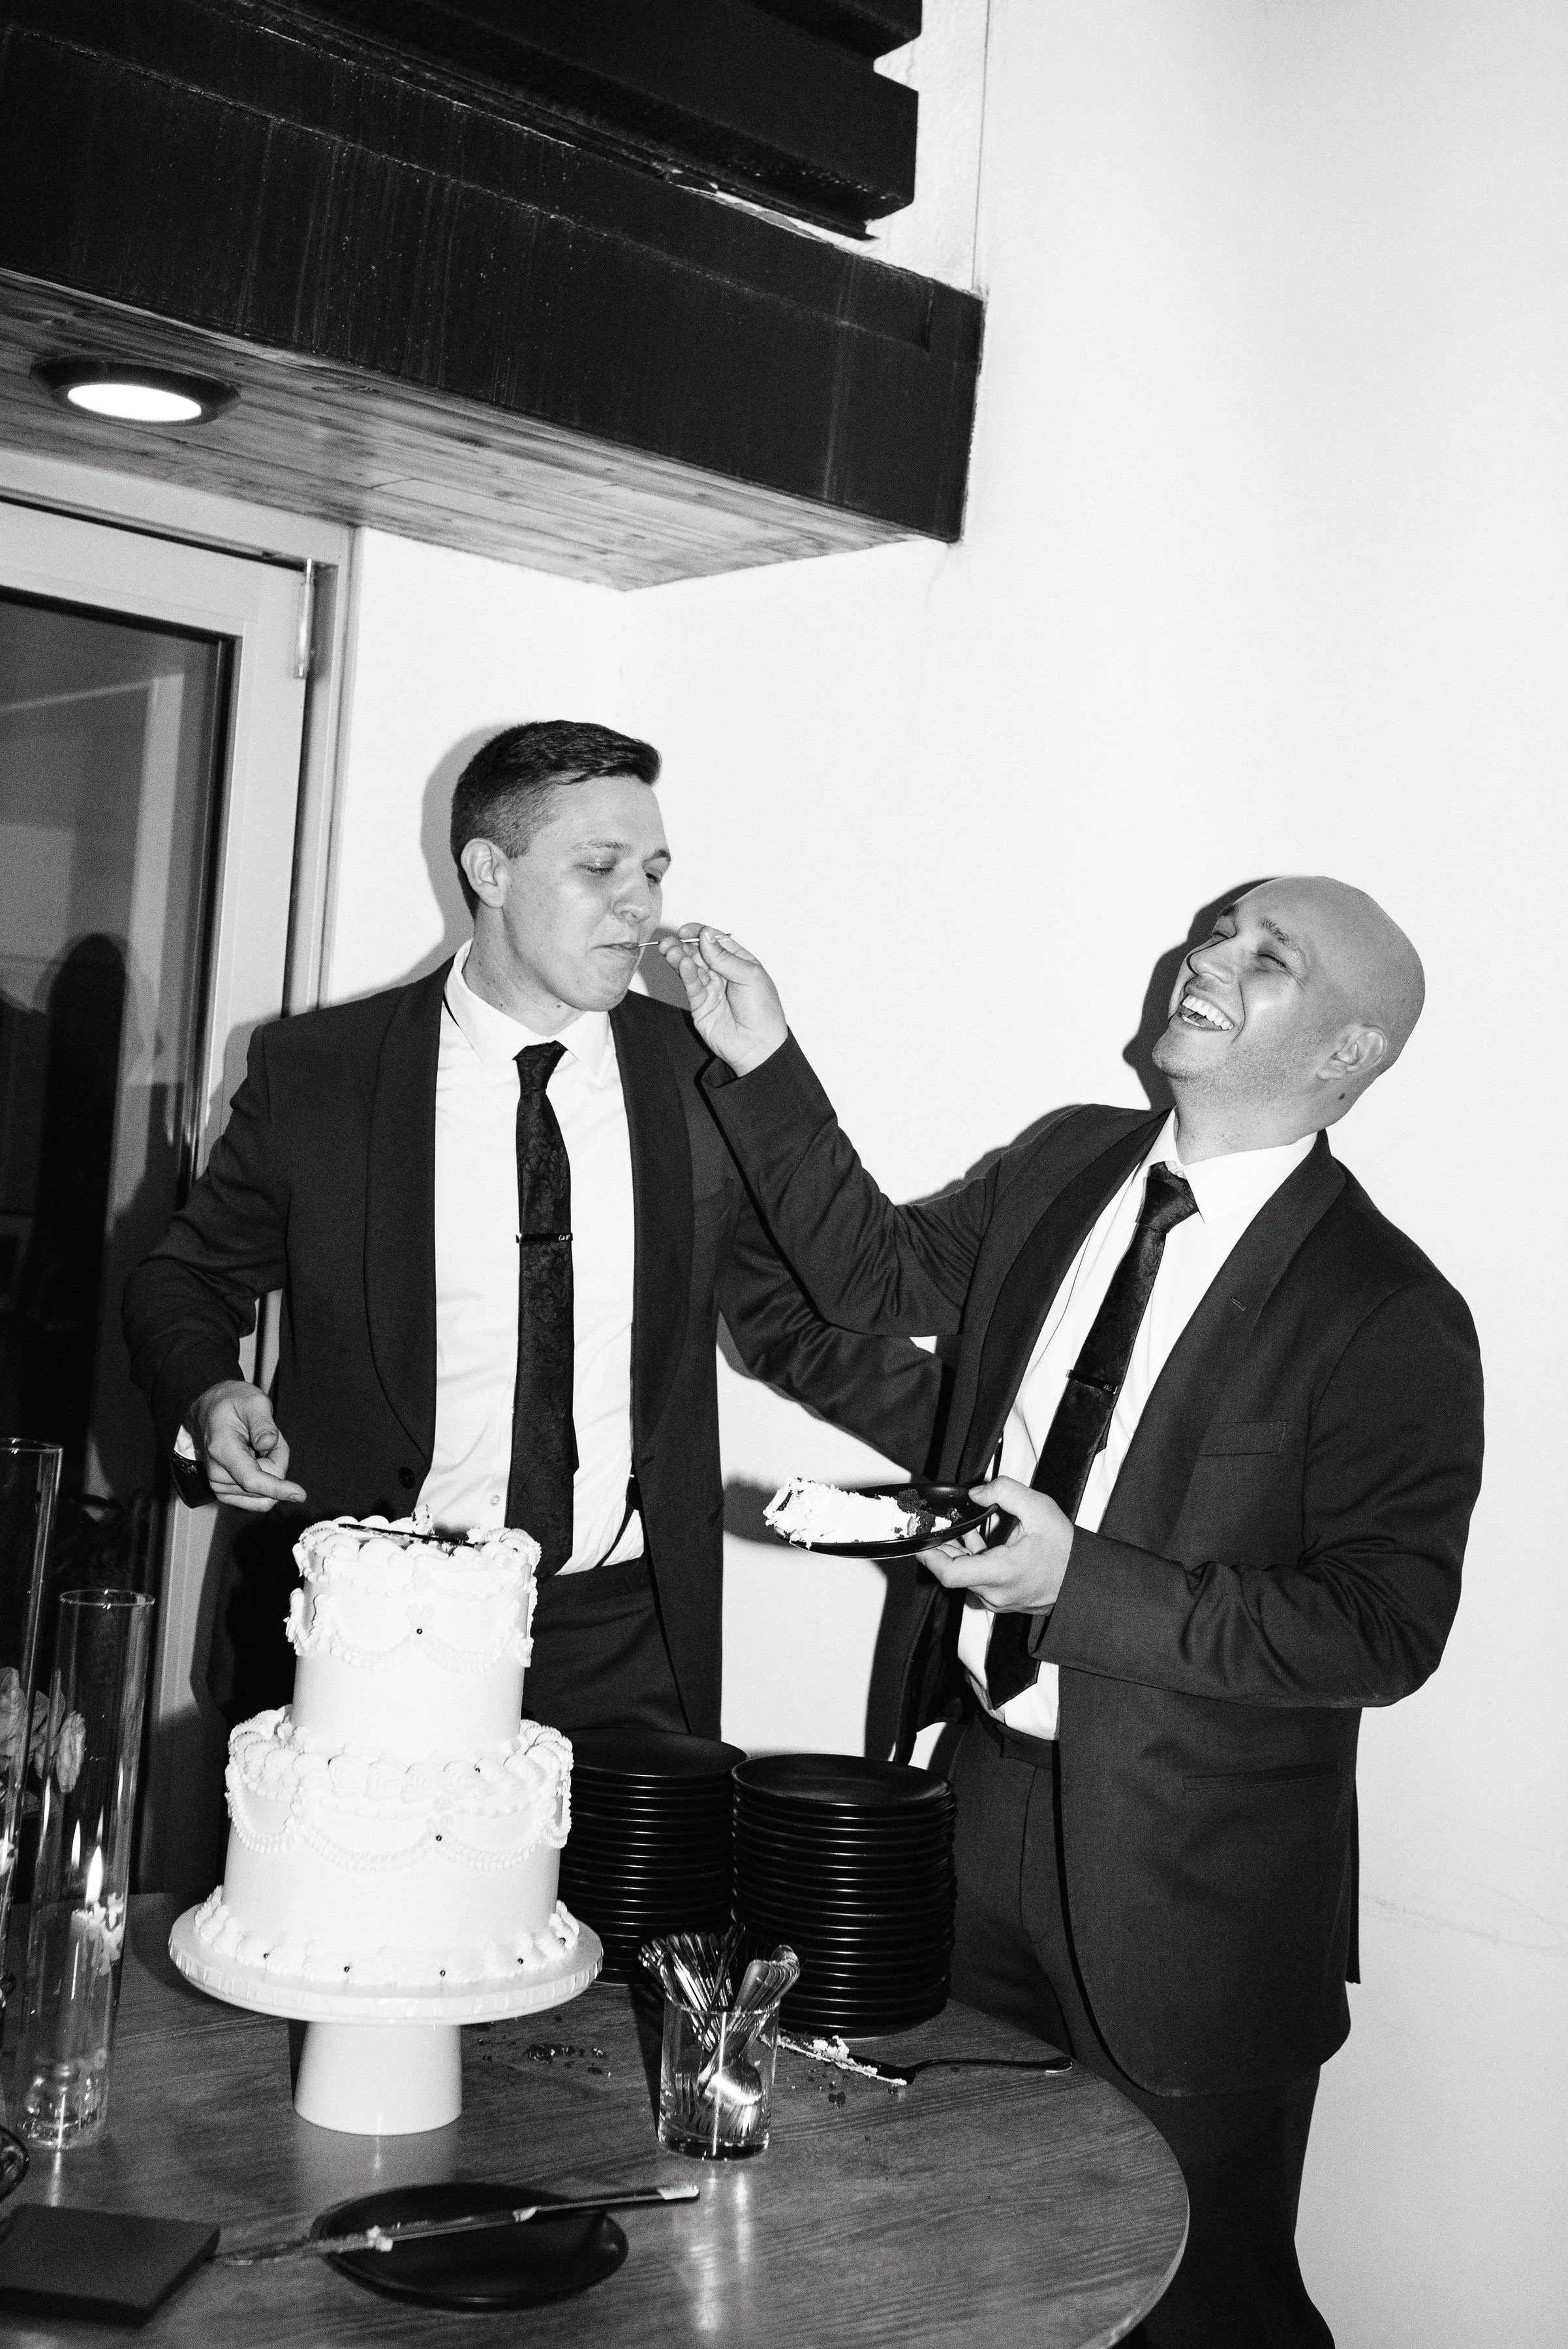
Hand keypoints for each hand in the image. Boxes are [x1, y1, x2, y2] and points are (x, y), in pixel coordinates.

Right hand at [188, 1380, 306, 1511]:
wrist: (210, 1411)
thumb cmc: (233, 1404)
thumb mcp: (254, 1402)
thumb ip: (263, 1423)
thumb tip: (268, 1444)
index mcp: (222, 1450)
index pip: (252, 1479)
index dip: (277, 1488)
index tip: (299, 1495)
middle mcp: (216, 1473)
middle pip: (266, 1483)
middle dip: (277, 1460)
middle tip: (267, 1435)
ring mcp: (218, 1486)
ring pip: (265, 1492)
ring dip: (271, 1468)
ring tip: (258, 1443)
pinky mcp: (224, 1492)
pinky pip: (258, 1498)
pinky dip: (266, 1479)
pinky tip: (256, 1457)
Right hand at [656, 926, 787, 1076]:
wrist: (759, 1047)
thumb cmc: (764, 1012)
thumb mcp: (750, 977)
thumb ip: (725, 957)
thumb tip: (706, 936)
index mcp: (739, 962)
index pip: (716, 941)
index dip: (700, 933)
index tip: (686, 930)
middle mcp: (723, 973)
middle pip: (699, 953)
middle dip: (683, 945)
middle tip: (671, 941)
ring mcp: (711, 988)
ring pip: (691, 968)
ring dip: (680, 958)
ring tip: (670, 951)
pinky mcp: (700, 1004)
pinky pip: (691, 985)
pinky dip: (685, 974)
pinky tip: (682, 965)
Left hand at [921, 1478, 1073, 1613]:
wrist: (1085, 1579)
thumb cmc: (1066, 1550)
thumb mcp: (1039, 1509)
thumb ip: (1005, 1492)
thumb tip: (977, 1492)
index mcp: (1002, 1572)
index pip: (951, 1574)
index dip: (929, 1557)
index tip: (920, 1541)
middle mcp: (996, 1592)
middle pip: (953, 1572)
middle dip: (940, 1548)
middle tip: (932, 1526)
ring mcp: (998, 1599)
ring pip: (965, 1576)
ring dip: (956, 1552)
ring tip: (954, 1527)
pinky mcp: (1002, 1599)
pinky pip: (977, 1581)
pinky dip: (971, 1560)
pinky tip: (973, 1539)